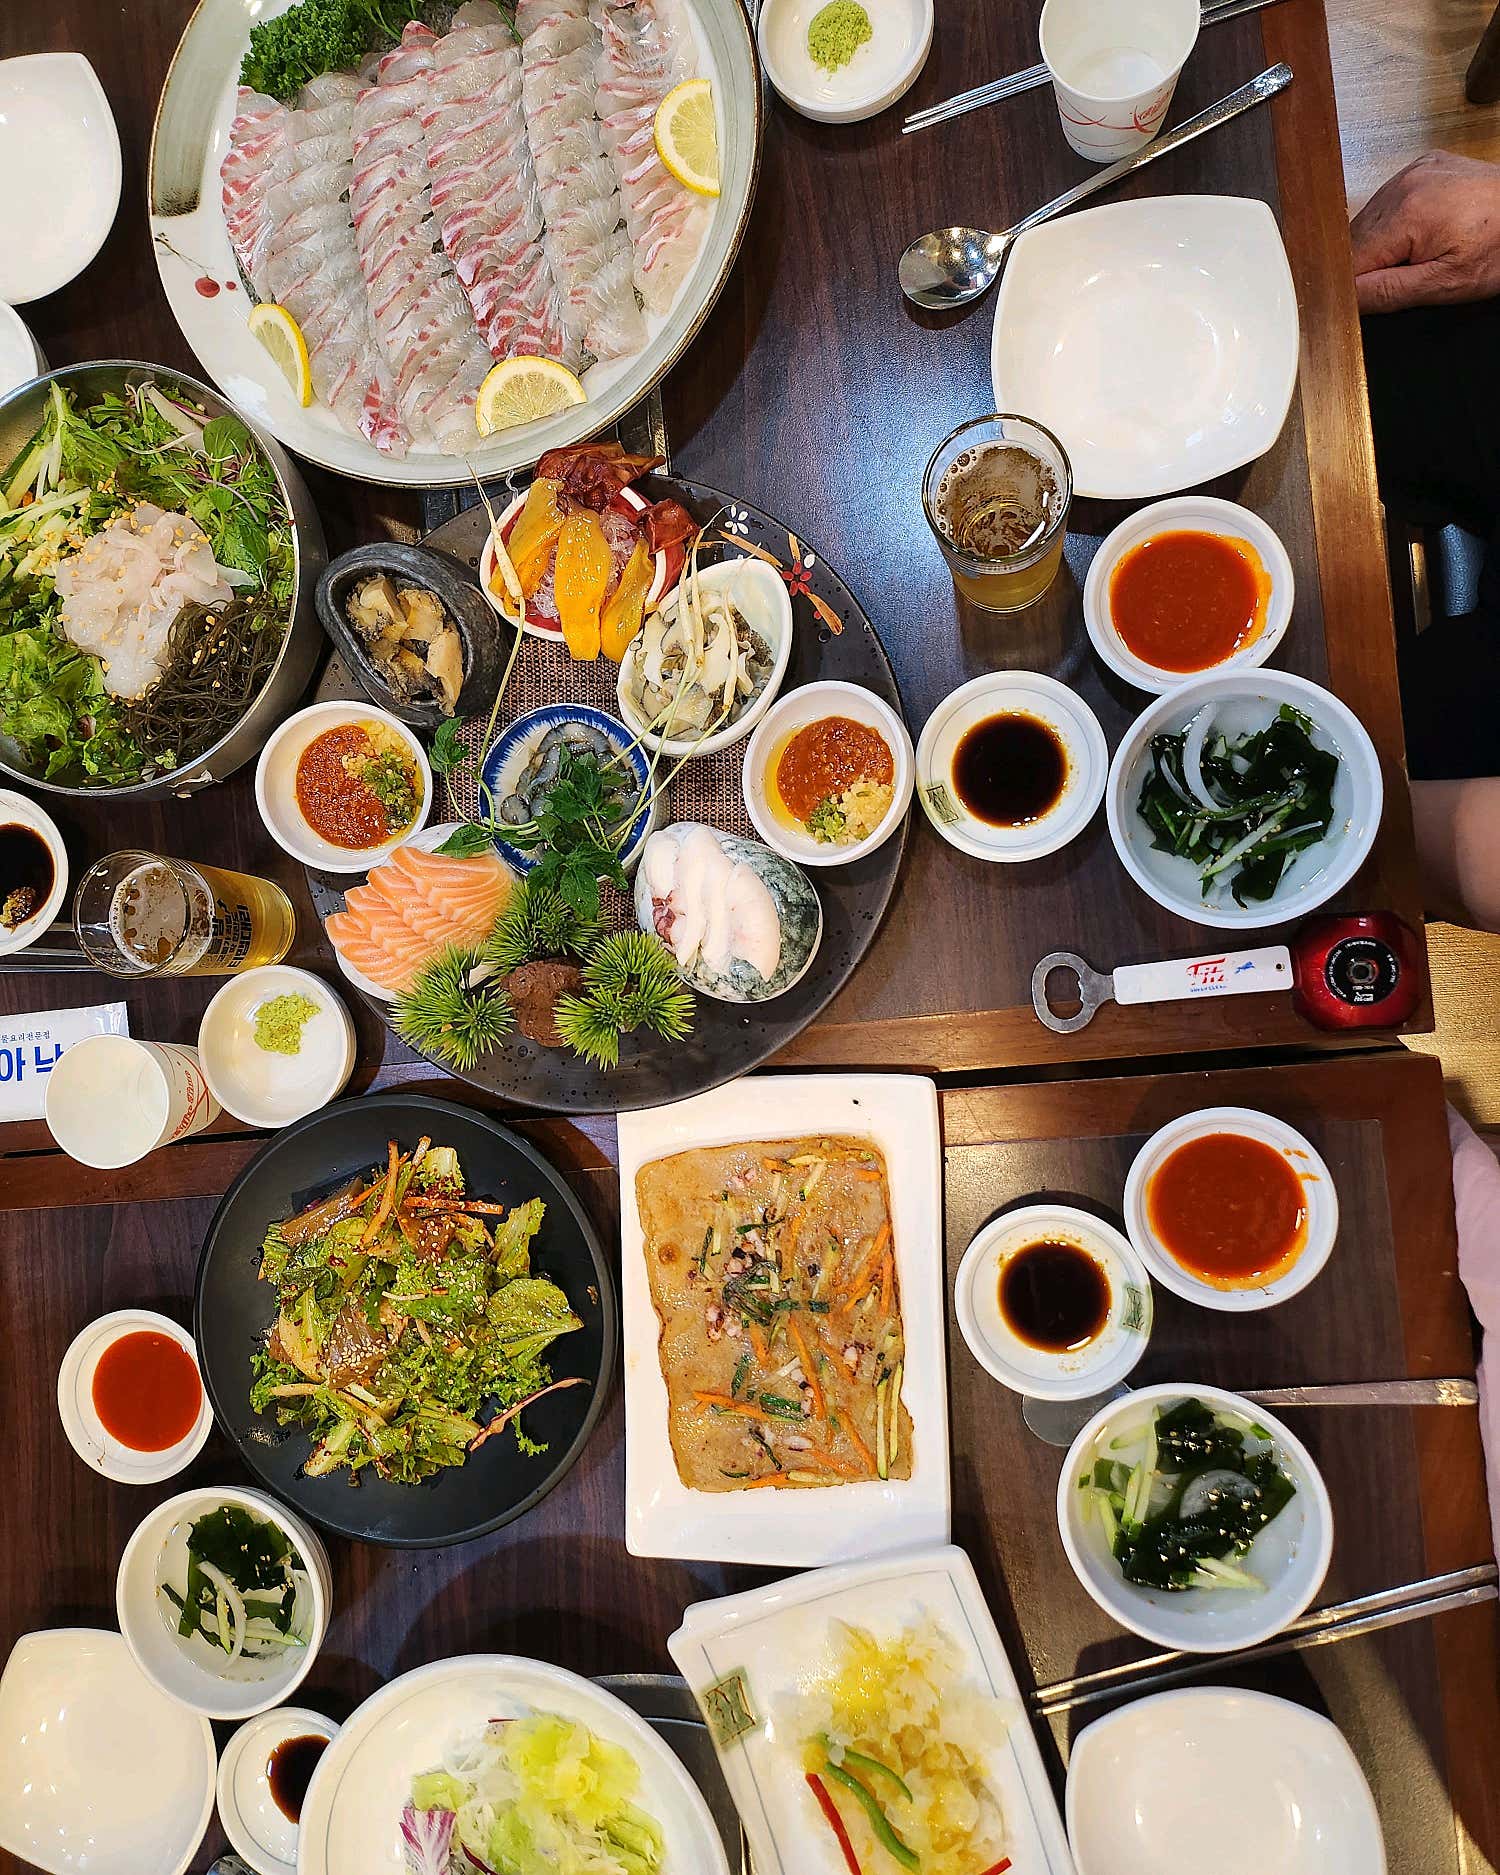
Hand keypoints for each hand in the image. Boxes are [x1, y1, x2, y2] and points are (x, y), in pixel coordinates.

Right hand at [1351, 151, 1499, 312]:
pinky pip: (1388, 201)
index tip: (1376, 295)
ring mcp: (1413, 171)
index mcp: (1407, 213)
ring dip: (1383, 243)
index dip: (1357, 284)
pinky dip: (1395, 222)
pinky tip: (1423, 229)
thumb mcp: (1445, 284)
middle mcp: (1405, 184)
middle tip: (1412, 271)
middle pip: (1355, 239)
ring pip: (1368, 220)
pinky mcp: (1421, 166)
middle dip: (1373, 263)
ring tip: (1423, 249)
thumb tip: (1344, 297)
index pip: (1349, 260)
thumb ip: (1387, 292)